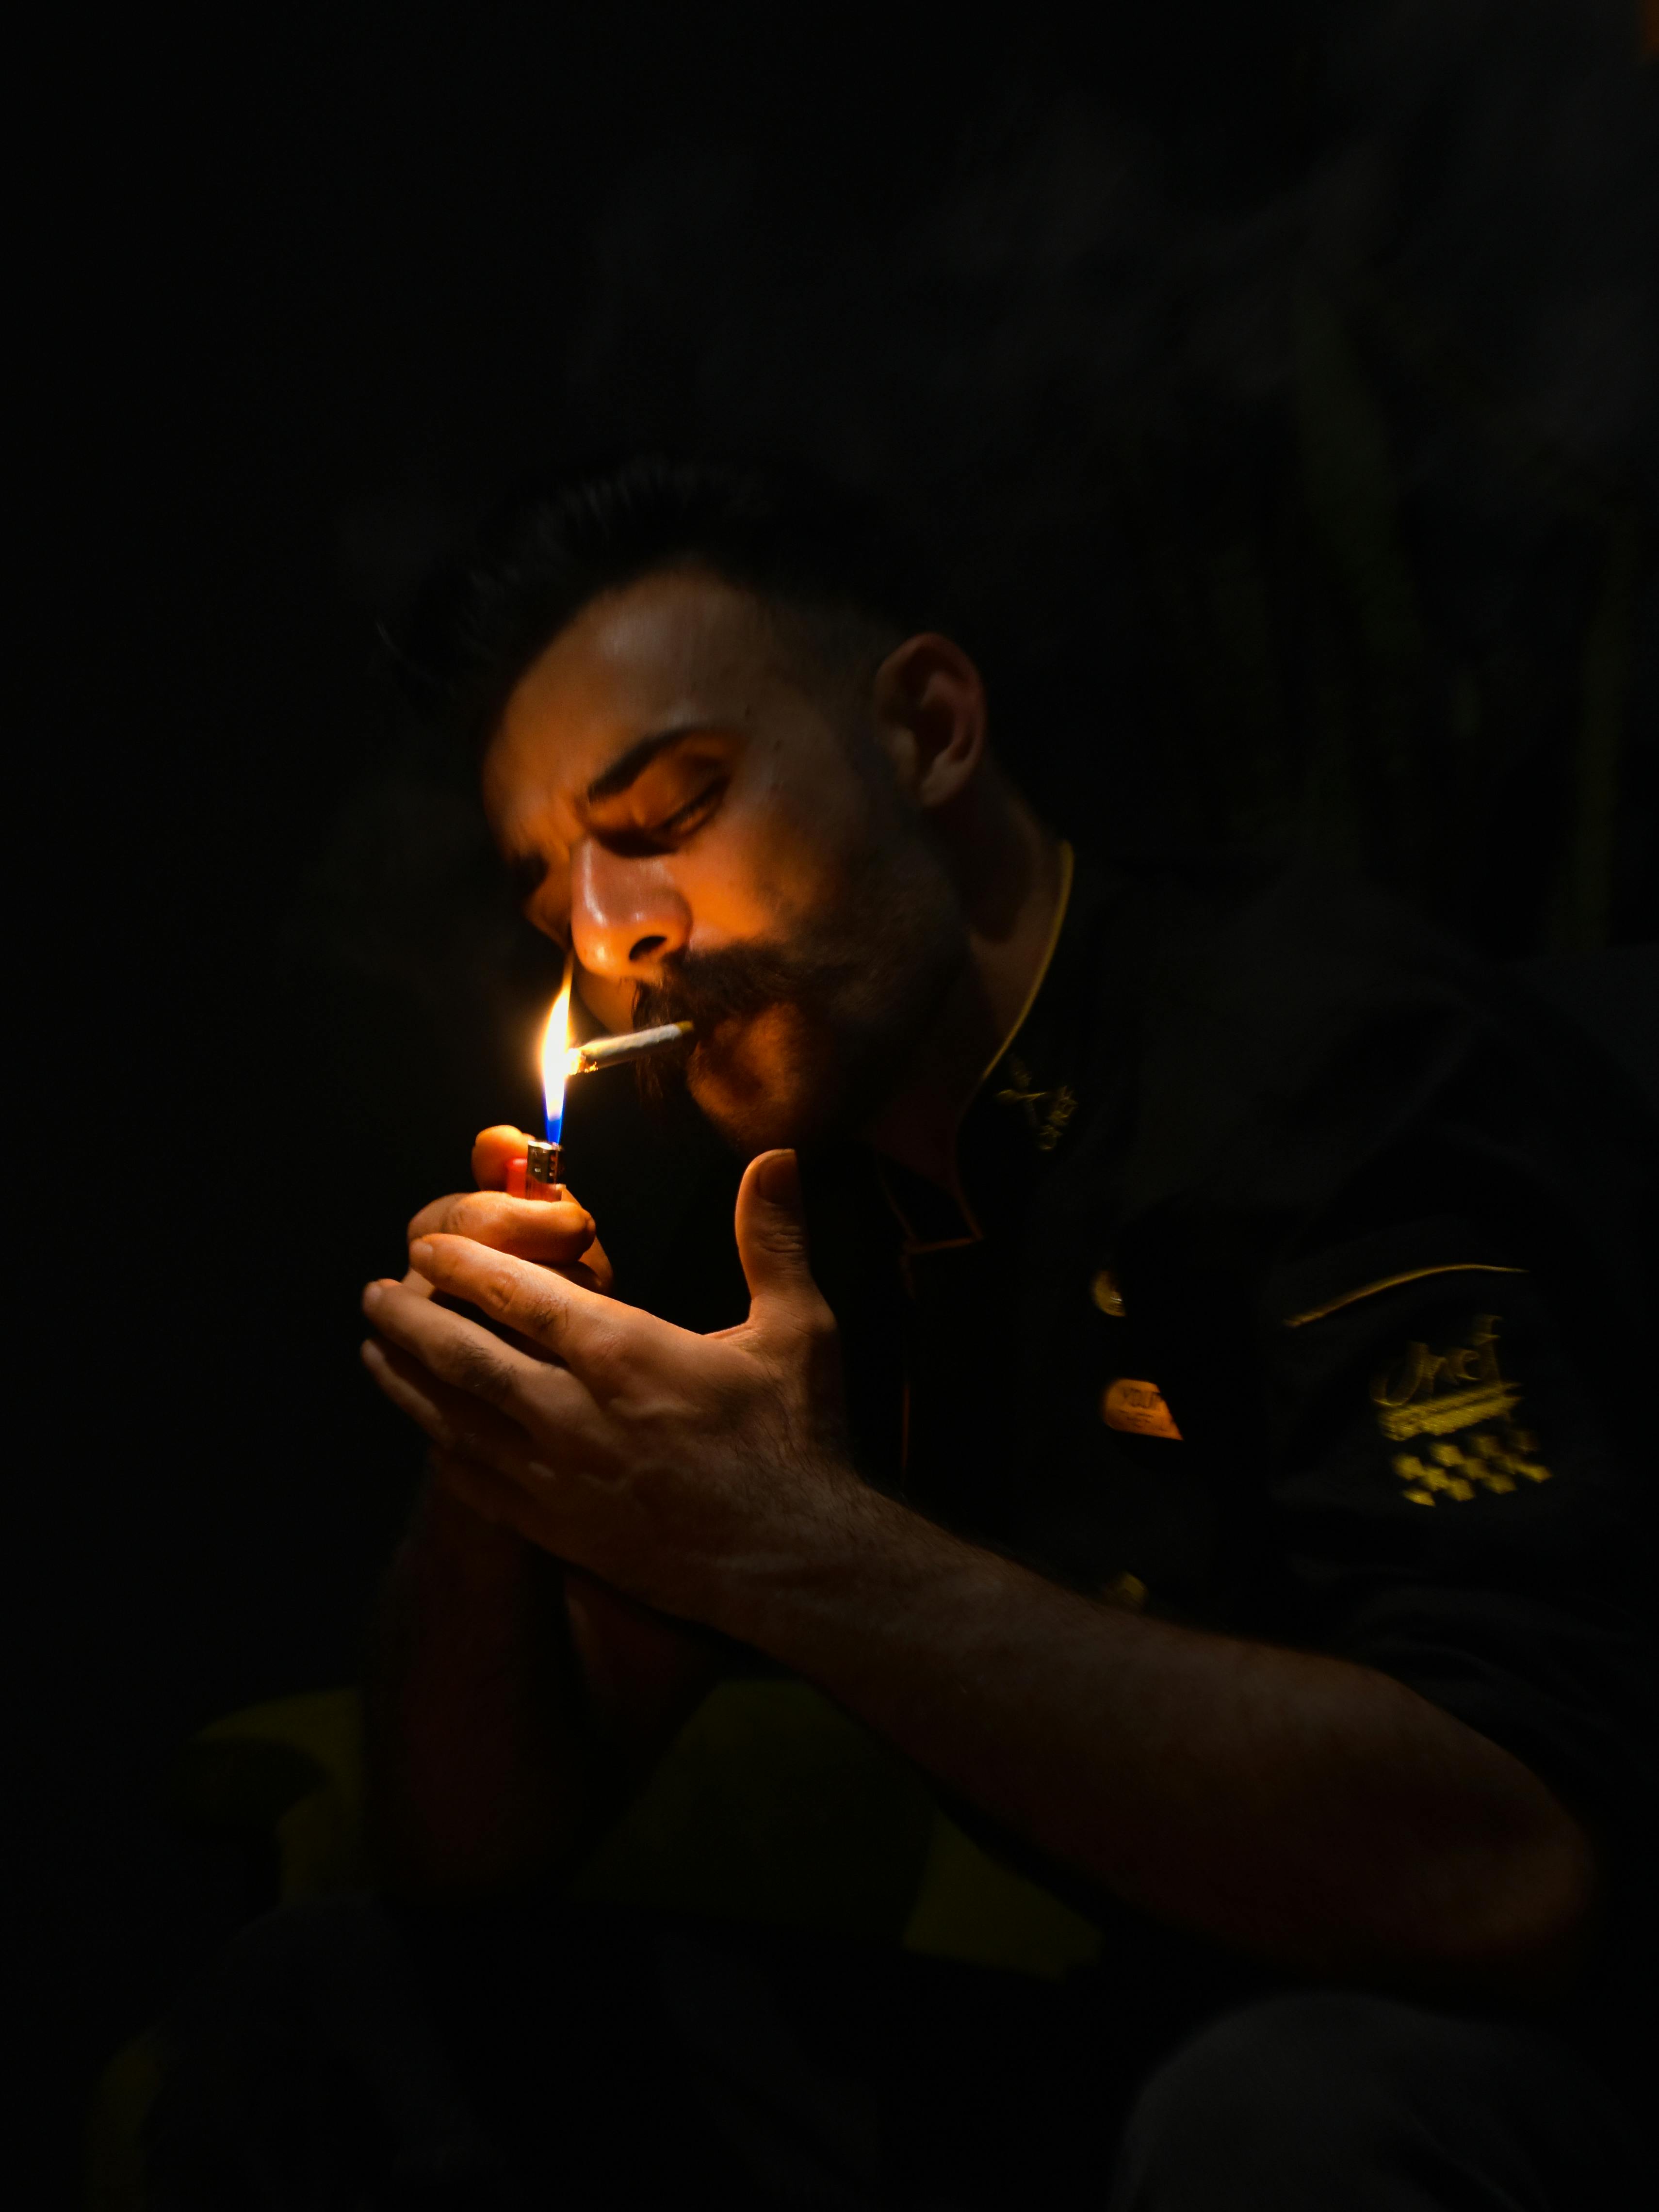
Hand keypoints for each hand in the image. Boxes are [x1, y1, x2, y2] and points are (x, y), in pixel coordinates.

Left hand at [360, 1150, 857, 1631]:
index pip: (519, 1296)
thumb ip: (774, 1239)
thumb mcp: (800, 1329)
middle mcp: (575, 1414)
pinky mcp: (558, 1531)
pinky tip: (427, 1436)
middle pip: (464, 1357)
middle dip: (410, 1318)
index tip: (427, 1246)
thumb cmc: (797, 1440)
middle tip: (373, 1292)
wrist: (795, 1563)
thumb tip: (775, 1155)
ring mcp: (558, 1478)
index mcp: (626, 1354)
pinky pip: (476, 1485)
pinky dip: (441, 1452)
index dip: (464, 1266)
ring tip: (372, 1350)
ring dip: (406, 1381)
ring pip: (455, 1421)